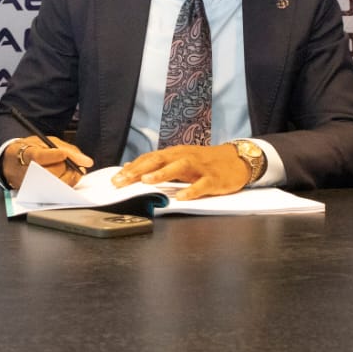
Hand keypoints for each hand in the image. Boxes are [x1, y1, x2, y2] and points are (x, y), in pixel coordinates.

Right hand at [2, 136, 92, 189]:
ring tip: (75, 170)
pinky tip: (70, 177)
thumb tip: (85, 160)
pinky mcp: (36, 194)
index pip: (40, 156)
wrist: (10, 162)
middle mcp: (26, 172)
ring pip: (55, 186)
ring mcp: (31, 186)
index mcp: (26, 154)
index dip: (55, 156)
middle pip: (50, 173)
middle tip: (77, 164)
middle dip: (66, 168)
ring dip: (70, 178)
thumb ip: (66, 148)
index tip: (66, 154)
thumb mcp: (45, 141)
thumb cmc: (30, 150)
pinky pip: (56, 193)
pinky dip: (66, 185)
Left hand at [113, 144, 248, 199]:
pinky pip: (202, 185)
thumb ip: (157, 164)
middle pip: (158, 160)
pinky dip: (191, 190)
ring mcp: (199, 168)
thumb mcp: (180, 160)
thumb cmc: (205, 162)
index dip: (132, 168)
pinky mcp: (214, 179)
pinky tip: (181, 196)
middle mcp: (184, 157)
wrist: (237, 160)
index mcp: (175, 154)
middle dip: (138, 171)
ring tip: (147, 181)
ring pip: (179, 167)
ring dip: (162, 173)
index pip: (149, 159)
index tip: (115, 179)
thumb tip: (131, 167)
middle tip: (122, 181)